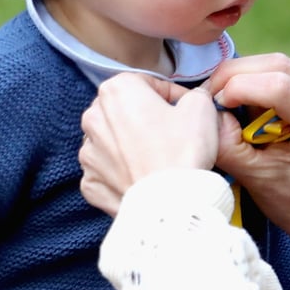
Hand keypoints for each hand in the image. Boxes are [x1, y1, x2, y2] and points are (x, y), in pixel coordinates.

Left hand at [80, 73, 219, 215]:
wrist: (169, 205)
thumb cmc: (182, 152)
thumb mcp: (201, 107)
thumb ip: (194, 94)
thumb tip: (192, 100)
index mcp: (116, 91)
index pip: (147, 84)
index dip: (171, 96)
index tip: (185, 109)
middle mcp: (93, 118)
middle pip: (125, 112)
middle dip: (147, 119)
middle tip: (172, 135)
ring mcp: (88, 153)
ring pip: (113, 142)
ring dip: (132, 147)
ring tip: (158, 160)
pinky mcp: (90, 182)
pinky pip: (107, 172)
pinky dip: (123, 174)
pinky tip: (143, 178)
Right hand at [208, 54, 289, 242]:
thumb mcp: (257, 178)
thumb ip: (230, 146)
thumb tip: (211, 112)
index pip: (280, 87)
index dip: (240, 87)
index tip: (214, 104)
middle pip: (278, 65)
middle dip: (236, 75)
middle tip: (209, 95)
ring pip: (278, 64)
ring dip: (246, 78)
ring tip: (227, 104)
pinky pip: (284, 72)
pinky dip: (258, 81)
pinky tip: (247, 106)